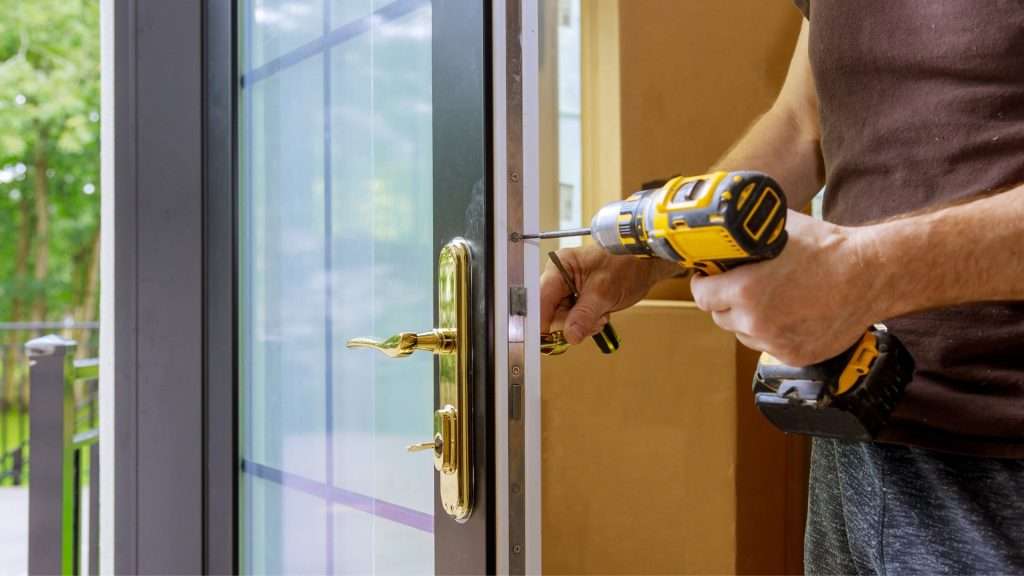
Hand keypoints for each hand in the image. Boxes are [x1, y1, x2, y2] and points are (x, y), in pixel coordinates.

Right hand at [540, 244, 678, 343]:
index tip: (546, 338)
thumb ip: (584, 314)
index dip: (542, 319)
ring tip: (601, 315)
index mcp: (559, 266)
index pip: (540, 298)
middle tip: (594, 319)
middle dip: (571, 322)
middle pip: (549, 312)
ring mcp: (566, 290)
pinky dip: (587, 324)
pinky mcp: (575, 299)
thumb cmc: (627, 263)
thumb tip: (570, 335)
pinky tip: (600, 315)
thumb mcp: (605, 290)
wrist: (645, 264)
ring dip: (581, 324)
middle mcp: (558, 277)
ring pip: (561, 320)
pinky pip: (572, 320)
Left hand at [690, 210, 878, 365]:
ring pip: (744, 334)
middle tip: (738, 288)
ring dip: (748, 320)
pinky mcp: (795, 356)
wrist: (871, 275)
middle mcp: (756, 322)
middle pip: (720, 317)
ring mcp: (776, 343)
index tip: (709, 277)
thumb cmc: (829, 250)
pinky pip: (769, 346)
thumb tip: (725, 227)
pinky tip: (789, 314)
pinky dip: (773, 333)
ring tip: (769, 300)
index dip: (704, 284)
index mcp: (745, 291)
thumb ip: (747, 234)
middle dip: (725, 301)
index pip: (702, 296)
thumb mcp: (780, 229)